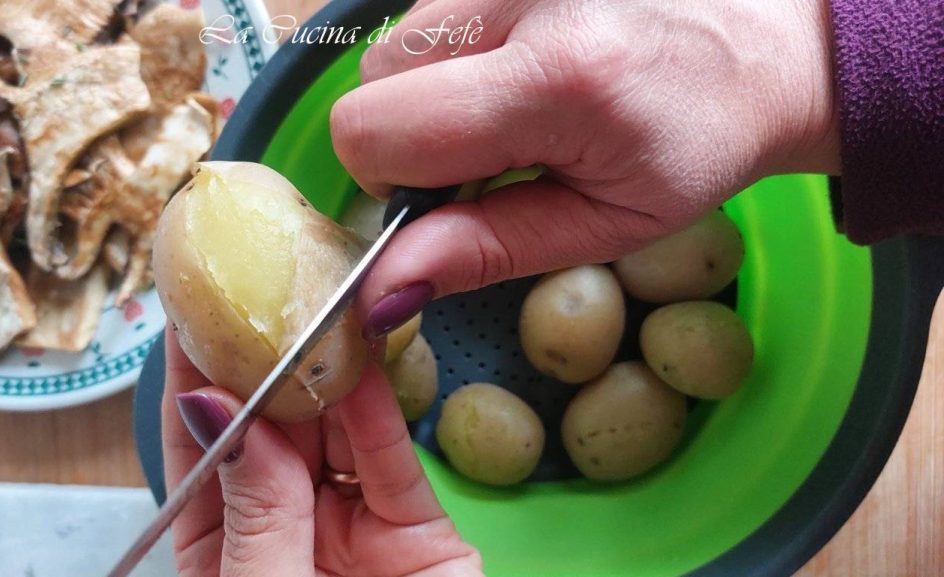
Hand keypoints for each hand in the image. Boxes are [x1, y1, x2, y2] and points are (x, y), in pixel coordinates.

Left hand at [161, 328, 481, 576]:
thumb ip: (256, 511)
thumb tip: (221, 410)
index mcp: (225, 553)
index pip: (202, 455)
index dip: (193, 387)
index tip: (187, 320)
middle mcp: (286, 529)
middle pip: (270, 431)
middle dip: (265, 362)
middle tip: (262, 291)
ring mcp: (351, 525)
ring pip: (334, 433)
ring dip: (325, 371)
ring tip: (314, 307)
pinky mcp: (416, 528)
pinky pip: (390, 458)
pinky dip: (377, 407)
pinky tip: (362, 355)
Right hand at [332, 0, 838, 335]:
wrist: (765, 50)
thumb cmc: (696, 147)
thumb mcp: (602, 225)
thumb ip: (484, 251)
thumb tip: (381, 291)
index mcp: (556, 78)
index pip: (374, 130)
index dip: (391, 183)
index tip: (451, 202)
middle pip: (372, 81)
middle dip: (409, 137)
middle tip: (493, 157)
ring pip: (395, 43)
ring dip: (433, 94)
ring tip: (517, 111)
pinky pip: (433, 13)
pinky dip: (457, 58)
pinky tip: (521, 70)